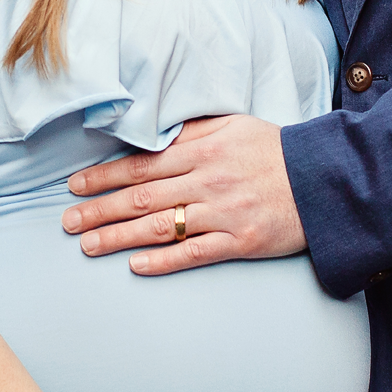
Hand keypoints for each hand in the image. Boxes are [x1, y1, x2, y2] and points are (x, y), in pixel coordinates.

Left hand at [62, 116, 305, 274]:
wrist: (324, 180)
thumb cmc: (275, 151)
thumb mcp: (233, 126)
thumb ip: (191, 132)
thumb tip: (151, 132)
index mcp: (202, 150)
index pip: (141, 164)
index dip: (103, 176)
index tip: (75, 186)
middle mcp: (207, 181)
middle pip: (141, 197)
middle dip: (99, 210)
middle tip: (67, 222)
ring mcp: (223, 213)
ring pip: (160, 226)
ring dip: (118, 237)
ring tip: (88, 246)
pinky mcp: (240, 242)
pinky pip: (193, 252)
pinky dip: (162, 260)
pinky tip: (135, 266)